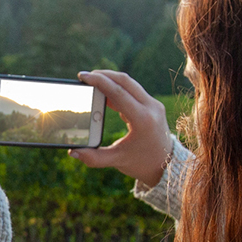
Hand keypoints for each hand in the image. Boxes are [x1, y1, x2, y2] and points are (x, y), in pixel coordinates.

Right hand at [69, 70, 176, 185]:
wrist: (168, 165)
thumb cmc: (143, 164)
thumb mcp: (118, 161)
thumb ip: (94, 158)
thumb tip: (73, 152)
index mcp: (143, 119)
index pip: (119, 92)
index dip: (99, 82)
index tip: (83, 76)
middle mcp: (151, 107)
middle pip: (125, 81)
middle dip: (104, 75)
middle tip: (85, 76)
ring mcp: (153, 105)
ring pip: (130, 84)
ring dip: (111, 80)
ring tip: (92, 83)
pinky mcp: (152, 105)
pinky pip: (133, 91)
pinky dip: (118, 89)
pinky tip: (104, 93)